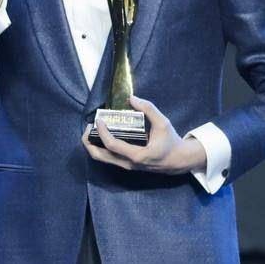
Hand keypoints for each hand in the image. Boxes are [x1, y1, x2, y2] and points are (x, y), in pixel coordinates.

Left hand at [81, 96, 206, 174]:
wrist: (178, 161)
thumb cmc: (170, 142)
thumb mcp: (163, 123)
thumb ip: (149, 109)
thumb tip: (132, 98)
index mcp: (137, 155)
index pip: (112, 145)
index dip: (102, 132)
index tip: (99, 120)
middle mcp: (128, 164)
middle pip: (99, 156)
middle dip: (88, 142)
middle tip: (87, 126)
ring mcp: (126, 166)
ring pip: (101, 159)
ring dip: (92, 144)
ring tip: (92, 129)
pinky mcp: (126, 164)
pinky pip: (107, 157)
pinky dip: (100, 146)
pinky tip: (102, 134)